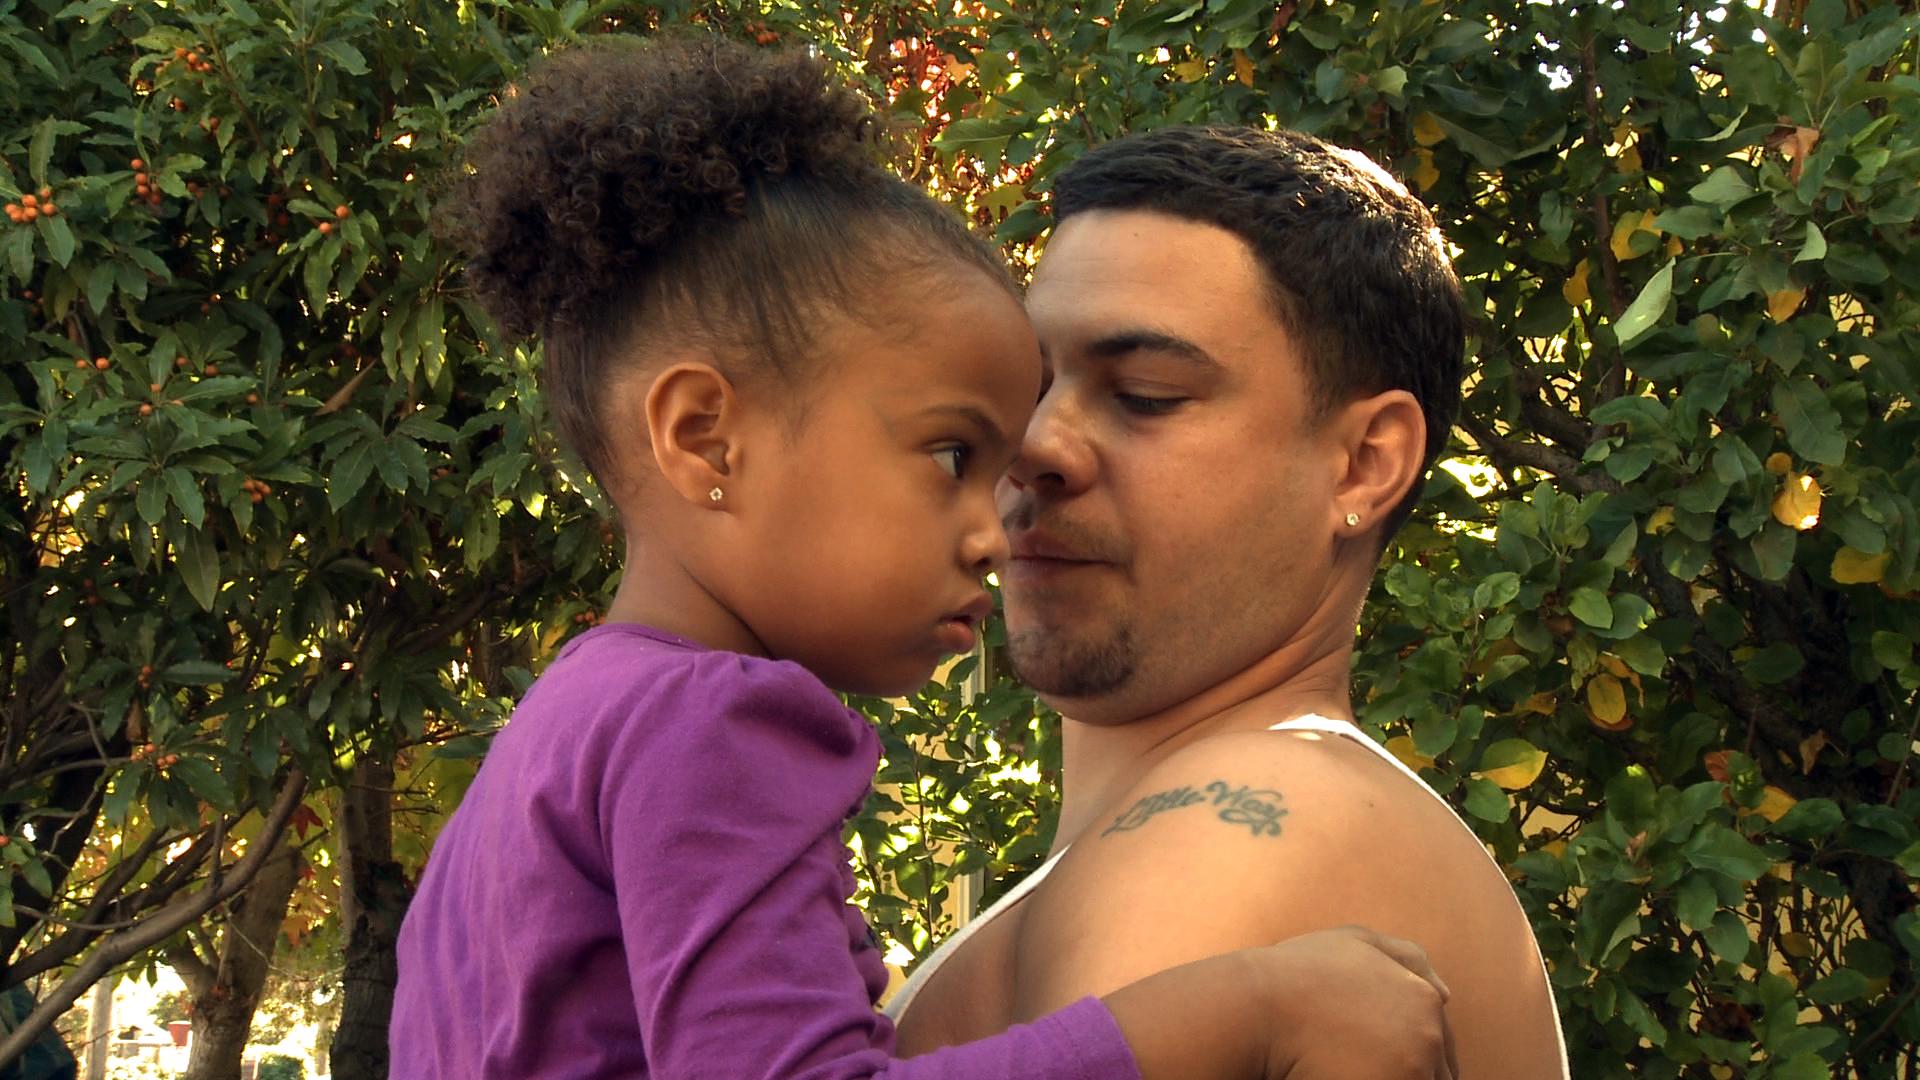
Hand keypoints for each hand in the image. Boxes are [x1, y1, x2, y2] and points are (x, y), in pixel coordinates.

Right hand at [1250, 925, 1457, 1079]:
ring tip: (1351, 1070)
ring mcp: (1411, 1069)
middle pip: (1436, 1075)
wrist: (1256, 1007)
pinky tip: (1341, 1076)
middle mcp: (1427, 1035)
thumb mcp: (1354, 943)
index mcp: (1424, 999)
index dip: (1409, 1058)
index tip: (1375, 1061)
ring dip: (1395, 1079)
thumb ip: (1406, 957)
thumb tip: (1446, 994)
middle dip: (1408, 1072)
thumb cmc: (1296, 974)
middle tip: (1361, 1066)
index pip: (1441, 1047)